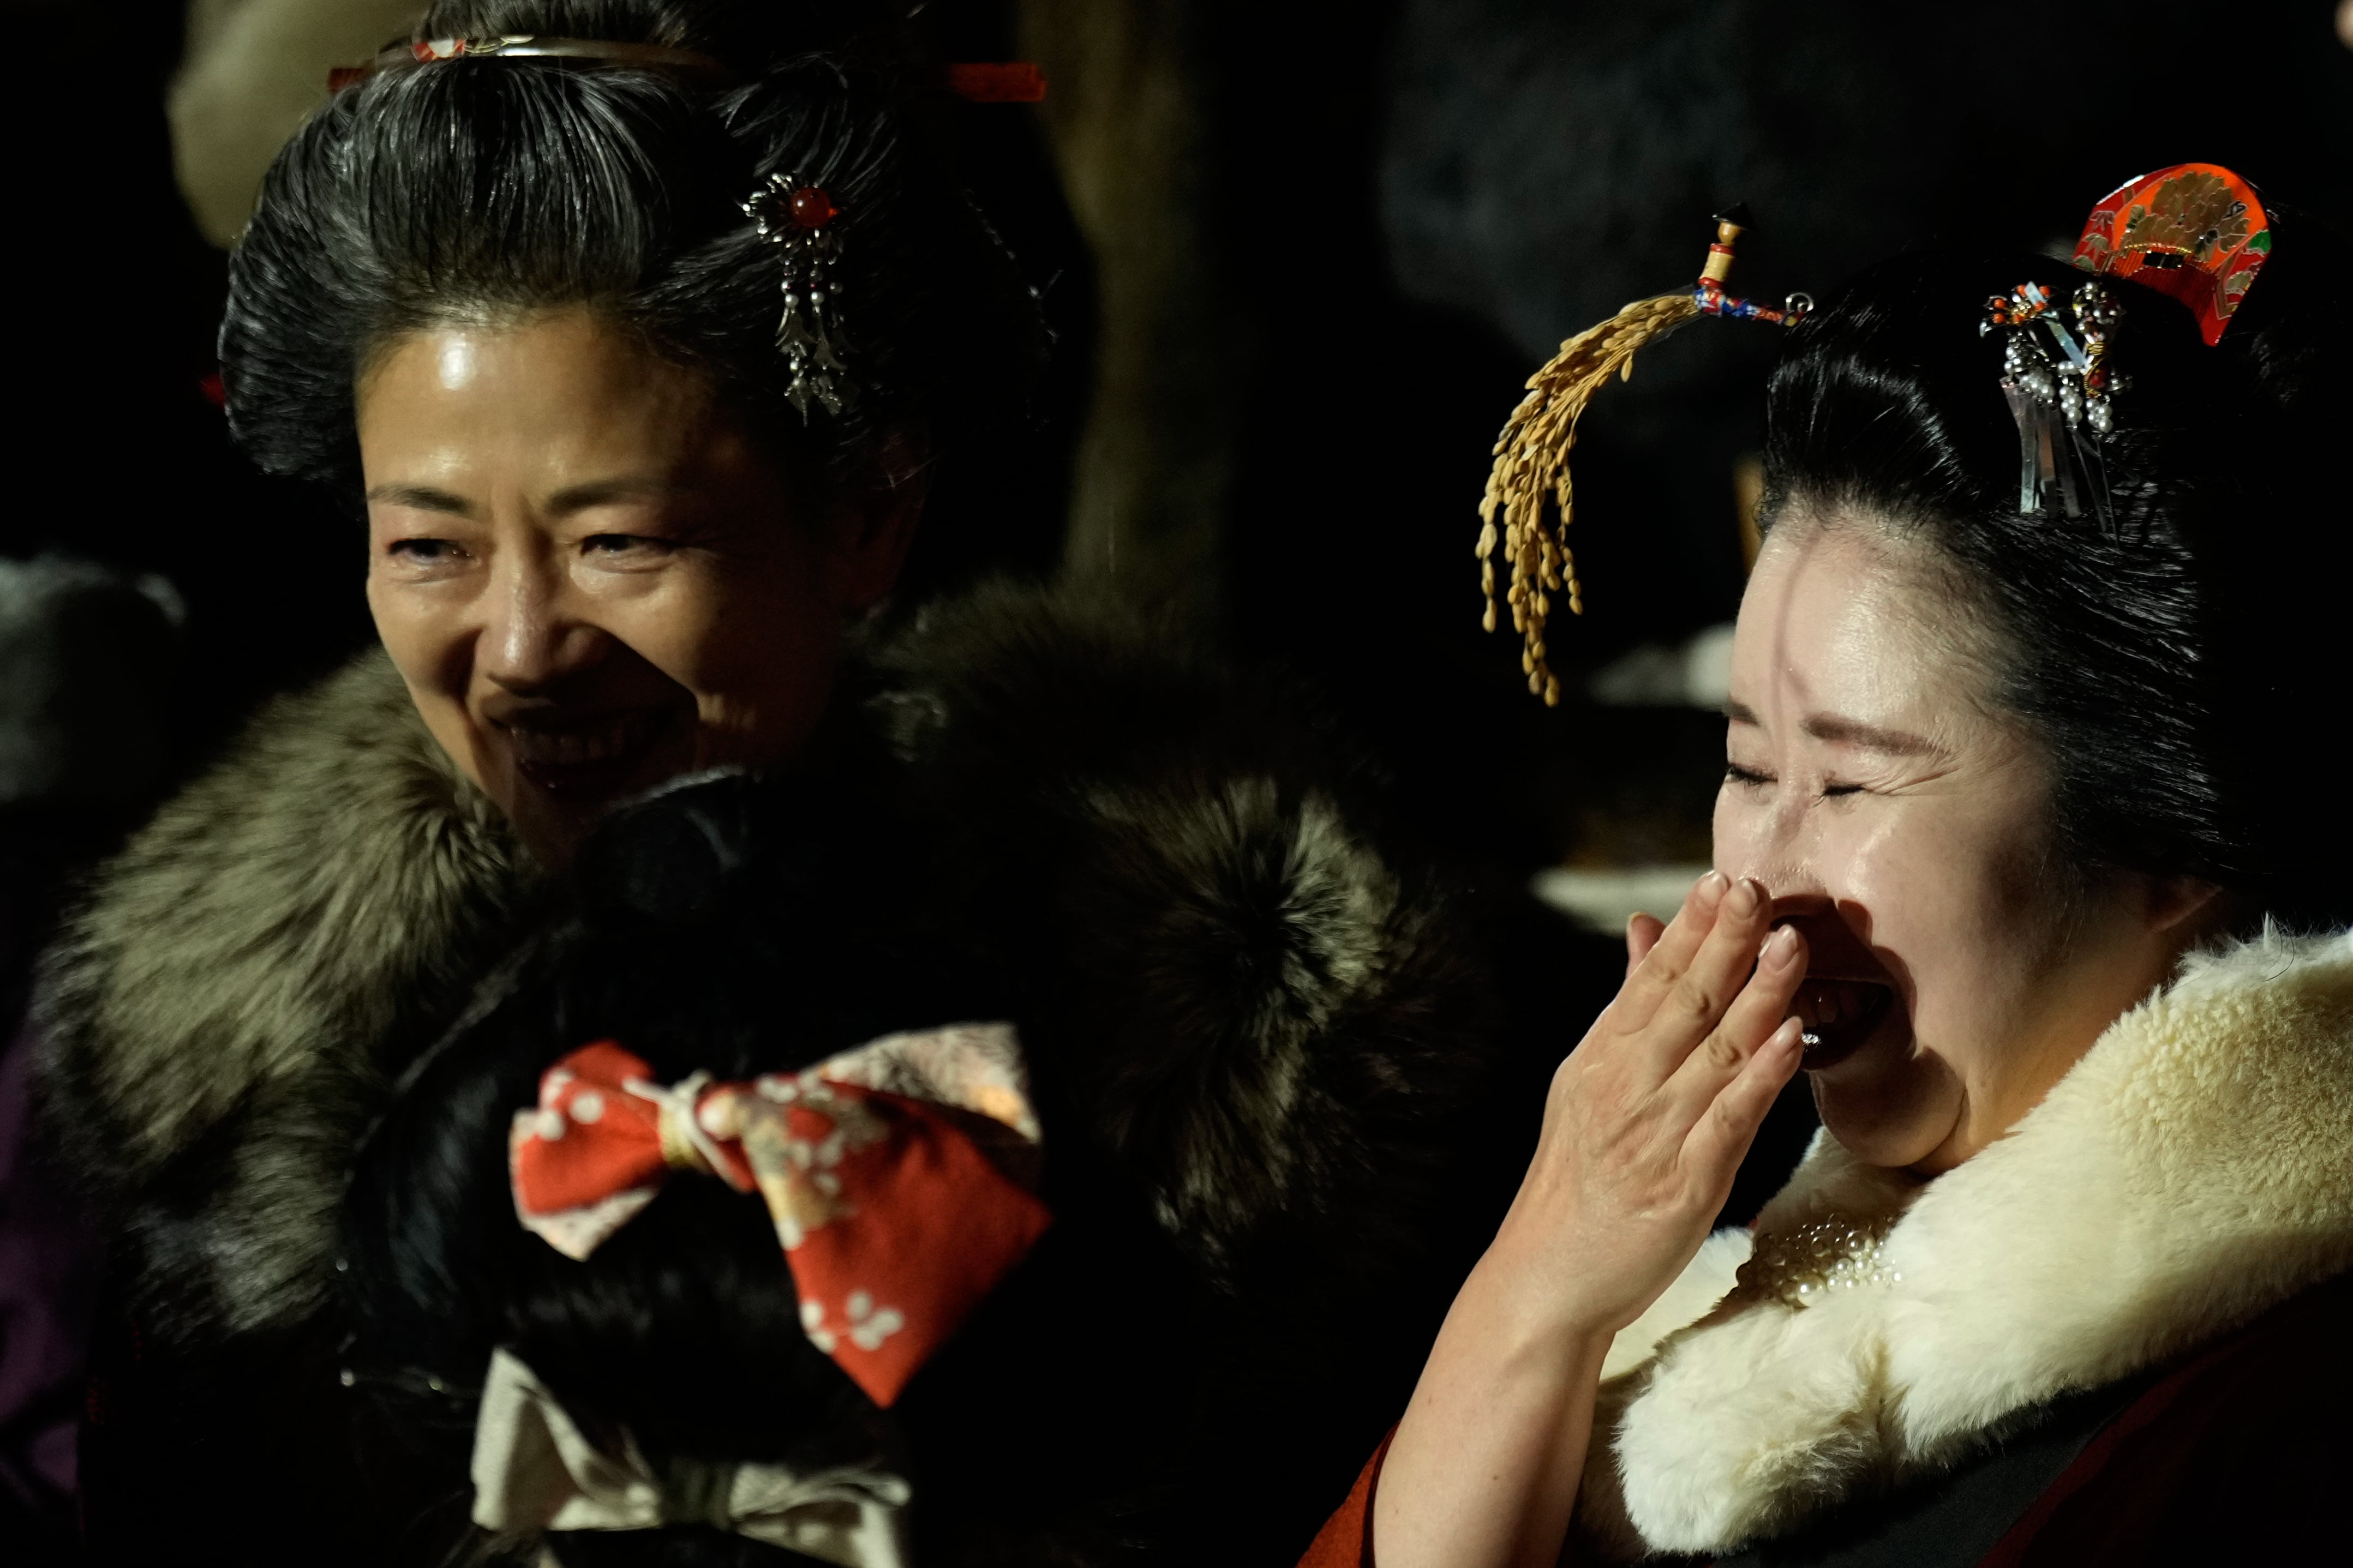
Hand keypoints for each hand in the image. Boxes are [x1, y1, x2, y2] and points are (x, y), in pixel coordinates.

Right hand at [1487, 872, 1805, 1337]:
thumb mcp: (1587, 1082)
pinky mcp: (1685, 1184)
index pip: (1650, 980)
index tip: (1723, 878)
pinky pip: (1729, 1121)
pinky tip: (1790, 1039)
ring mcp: (1655, 1134)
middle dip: (1725, 942)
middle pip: (1683, 1003)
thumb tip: (1647, 930)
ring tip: (1792, 944)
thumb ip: (1626, 1007)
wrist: (1548, 1277)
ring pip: (1714, 1052)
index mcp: (1600, 1059)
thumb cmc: (1575, 1179)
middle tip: (1761, 888)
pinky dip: (1760, 1077)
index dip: (1690, 928)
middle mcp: (1624, 1088)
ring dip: (1756, 994)